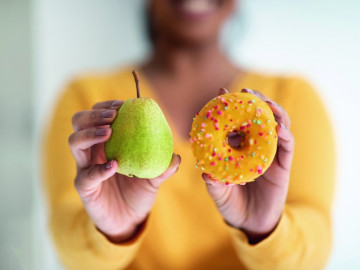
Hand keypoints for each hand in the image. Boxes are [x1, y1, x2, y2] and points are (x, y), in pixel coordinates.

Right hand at [68, 100, 180, 242]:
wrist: (129, 221)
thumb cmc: (138, 193)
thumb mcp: (154, 178)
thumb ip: (164, 167)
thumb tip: (177, 156)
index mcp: (106, 143)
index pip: (97, 115)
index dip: (106, 106)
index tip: (122, 105)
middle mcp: (92, 151)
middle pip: (79, 122)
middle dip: (93, 114)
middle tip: (113, 116)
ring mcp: (85, 167)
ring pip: (74, 142)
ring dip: (90, 133)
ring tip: (109, 132)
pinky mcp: (84, 187)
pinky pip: (86, 175)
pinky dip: (99, 168)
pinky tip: (114, 165)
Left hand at [203, 88, 293, 243]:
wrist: (250, 222)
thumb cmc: (231, 203)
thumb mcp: (219, 192)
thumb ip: (213, 183)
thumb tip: (204, 173)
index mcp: (238, 148)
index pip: (235, 121)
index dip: (230, 106)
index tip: (221, 92)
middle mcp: (255, 146)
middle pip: (258, 117)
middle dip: (254, 101)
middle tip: (245, 91)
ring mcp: (271, 154)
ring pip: (277, 126)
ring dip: (273, 112)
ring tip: (266, 103)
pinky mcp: (283, 165)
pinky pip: (288, 147)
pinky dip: (286, 135)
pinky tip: (280, 128)